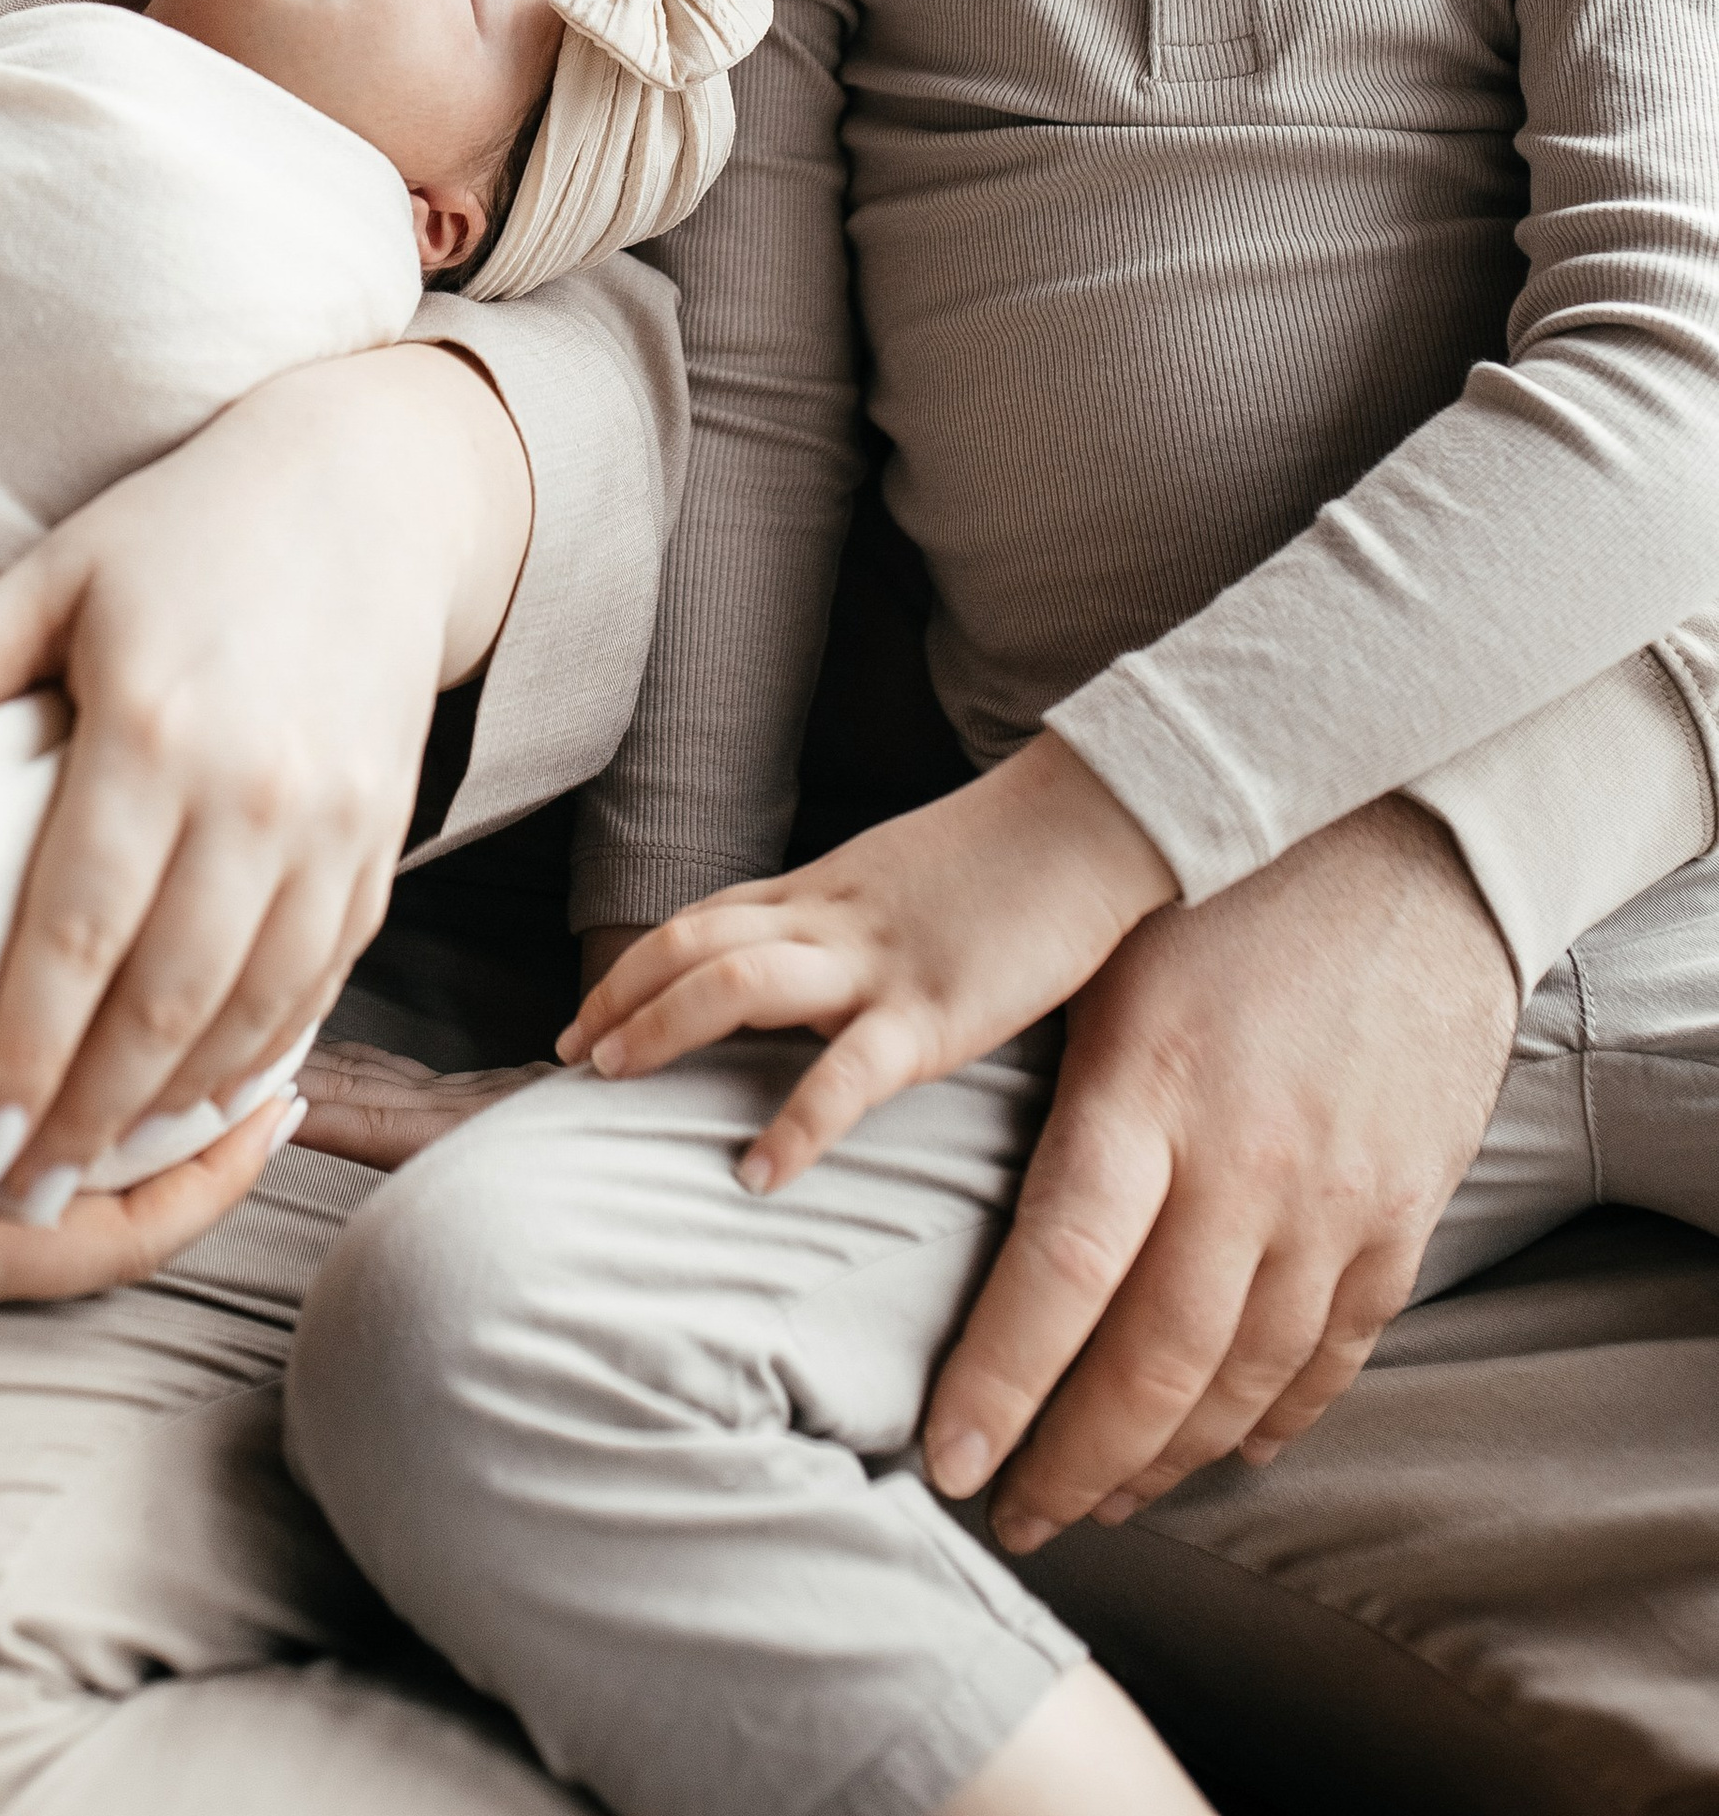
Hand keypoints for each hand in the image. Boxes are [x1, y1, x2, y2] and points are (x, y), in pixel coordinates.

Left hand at [0, 345, 534, 1209]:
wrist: (370, 488)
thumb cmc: (184, 529)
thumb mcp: (49, 577)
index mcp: (147, 730)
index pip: (71, 939)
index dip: (19, 1059)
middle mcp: (250, 793)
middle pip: (162, 1006)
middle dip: (87, 1120)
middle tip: (24, 1198)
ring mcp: (332, 823)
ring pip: (251, 1012)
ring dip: (175, 1106)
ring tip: (101, 1165)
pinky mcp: (385, 834)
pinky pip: (325, 975)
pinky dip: (267, 1050)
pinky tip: (210, 1093)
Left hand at [559, 735, 1177, 1195]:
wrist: (1095, 817)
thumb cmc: (1012, 858)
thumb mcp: (907, 887)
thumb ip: (853, 931)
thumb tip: (814, 990)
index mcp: (826, 890)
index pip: (702, 921)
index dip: (632, 967)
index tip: (582, 1018)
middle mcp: (831, 918)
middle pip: (694, 943)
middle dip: (620, 996)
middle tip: (568, 1057)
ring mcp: (877, 960)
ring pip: (738, 979)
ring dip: (662, 1027)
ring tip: (611, 1079)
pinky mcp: (935, 1010)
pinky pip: (848, 1071)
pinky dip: (796, 1123)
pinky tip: (757, 1172)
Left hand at [921, 794, 1518, 1550]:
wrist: (1413, 843)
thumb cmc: (1226, 890)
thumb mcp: (1110, 964)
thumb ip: (1050, 1088)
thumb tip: (940, 1191)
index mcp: (1148, 1089)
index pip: (1059, 1273)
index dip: (1001, 1383)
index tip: (947, 1460)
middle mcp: (1245, 1160)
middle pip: (1152, 1360)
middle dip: (1074, 1460)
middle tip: (1012, 1511)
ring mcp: (1337, 1196)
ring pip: (1245, 1378)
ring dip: (1167, 1459)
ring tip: (1104, 1498)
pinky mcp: (1406, 1208)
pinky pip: (1341, 1349)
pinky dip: (1282, 1415)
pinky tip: (1231, 1449)